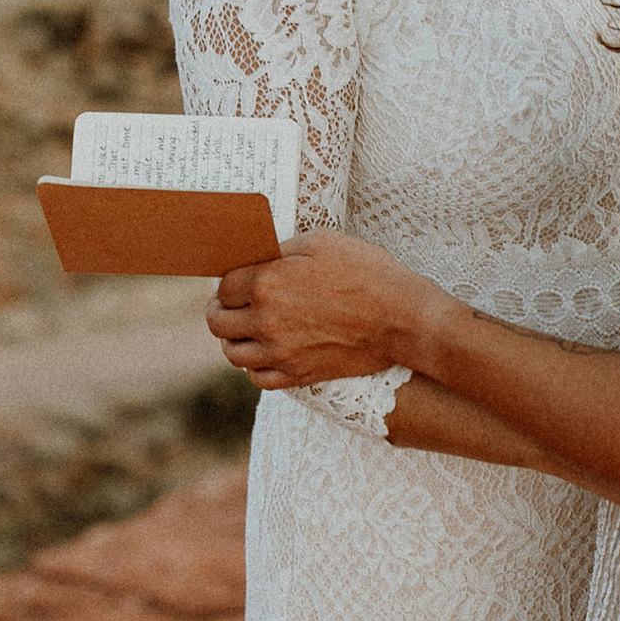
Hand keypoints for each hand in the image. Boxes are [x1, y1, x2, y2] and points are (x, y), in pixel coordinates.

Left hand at [206, 229, 433, 389]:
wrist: (401, 318)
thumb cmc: (366, 272)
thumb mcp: (322, 242)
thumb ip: (281, 251)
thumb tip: (257, 259)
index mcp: (267, 283)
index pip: (224, 286)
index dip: (228, 281)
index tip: (237, 281)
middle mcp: (266, 321)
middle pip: (218, 322)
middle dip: (221, 310)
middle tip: (230, 305)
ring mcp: (280, 353)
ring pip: (233, 354)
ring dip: (234, 340)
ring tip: (245, 330)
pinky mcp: (298, 375)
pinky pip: (258, 378)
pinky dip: (254, 367)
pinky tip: (266, 354)